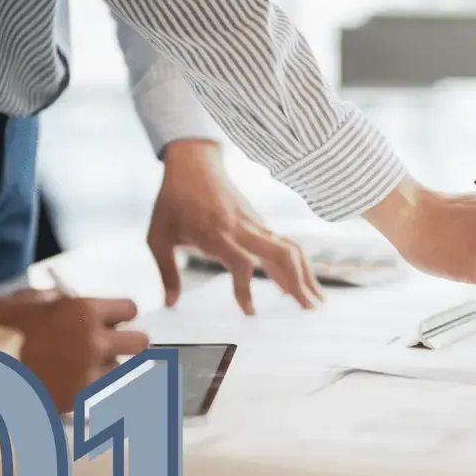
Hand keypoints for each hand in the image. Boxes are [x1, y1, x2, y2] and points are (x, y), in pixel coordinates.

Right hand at [0, 294, 149, 412]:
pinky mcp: (79, 402)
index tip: (113, 320)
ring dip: (106, 370)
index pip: (130, 309)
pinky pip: (101, 397)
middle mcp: (95, 342)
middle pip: (140, 343)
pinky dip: (92, 394)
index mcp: (83, 311)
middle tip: (109, 346)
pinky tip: (74, 390)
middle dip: (127, 343)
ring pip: (120, 372)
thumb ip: (58, 301)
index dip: (121, 314)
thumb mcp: (26, 301)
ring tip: (82, 372)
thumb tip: (74, 303)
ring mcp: (89, 375)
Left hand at [147, 140, 322, 313]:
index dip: (246, 289)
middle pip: (281, 255)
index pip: (241, 263)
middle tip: (310, 309)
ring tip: (317, 300)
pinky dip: (297, 265)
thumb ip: (166, 272)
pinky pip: (285, 245)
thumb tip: (171, 302)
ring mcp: (255, 224)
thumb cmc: (173, 201)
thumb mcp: (158, 236)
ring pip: (290, 249)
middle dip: (298, 283)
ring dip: (306, 274)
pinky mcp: (260, 223)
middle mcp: (242, 229)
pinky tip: (300, 283)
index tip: (249, 312)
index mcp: (217, 234)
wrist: (193, 163)